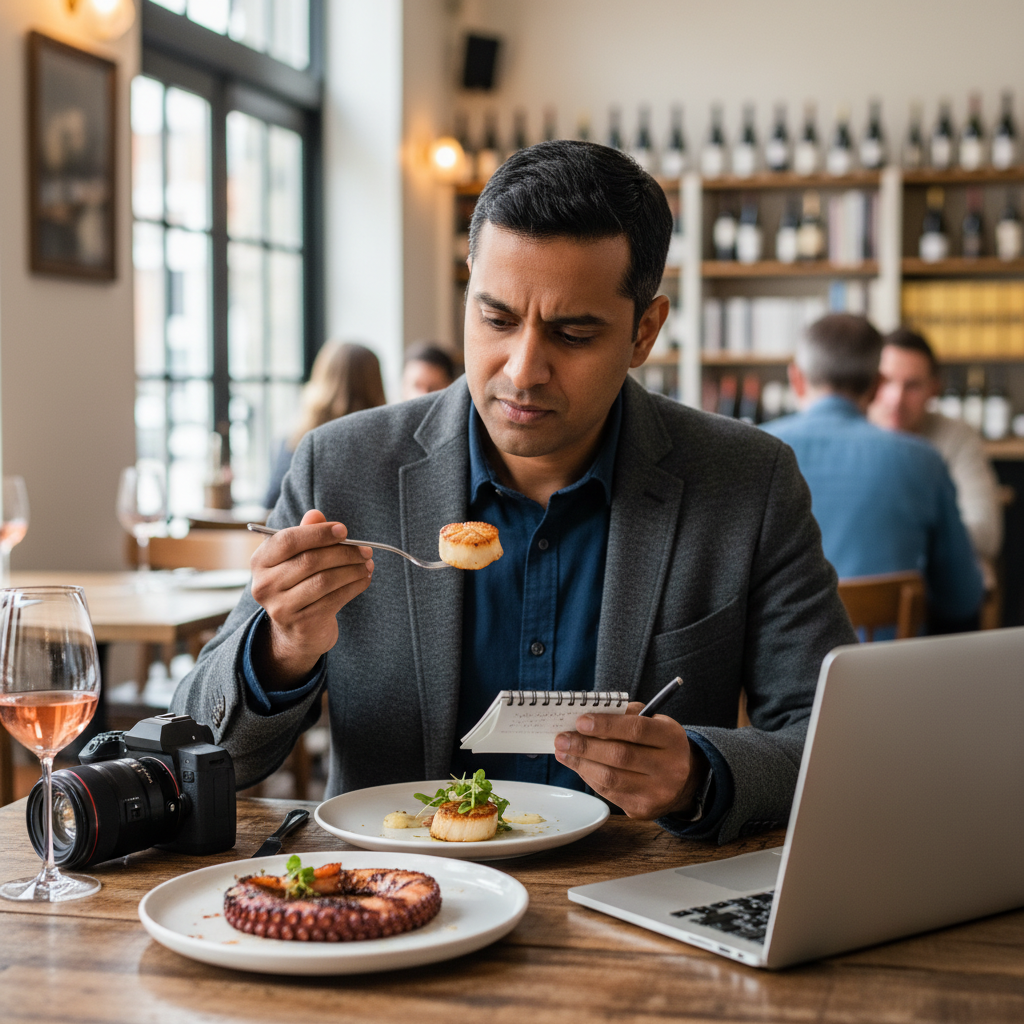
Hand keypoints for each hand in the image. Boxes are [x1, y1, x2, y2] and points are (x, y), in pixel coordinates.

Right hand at [249, 509, 373, 686]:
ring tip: (367, 564)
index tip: (344, 531)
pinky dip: (354, 587)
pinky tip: (364, 579)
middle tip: (365, 550)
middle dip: (343, 552)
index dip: (318, 533)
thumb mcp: (297, 558)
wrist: (296, 632)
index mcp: (260, 561)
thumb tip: (316, 514)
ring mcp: (281, 607)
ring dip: (352, 570)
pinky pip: (335, 599)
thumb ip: (305, 534)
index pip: (287, 540)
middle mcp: (264, 585)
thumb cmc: (299, 585)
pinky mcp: (301, 624)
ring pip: (325, 580)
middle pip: (310, 560)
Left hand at [553, 702, 707, 818]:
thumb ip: (625, 715)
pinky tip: (578, 766)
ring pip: (611, 778)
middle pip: (621, 756)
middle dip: (586, 747)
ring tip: (563, 752)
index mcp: (673, 739)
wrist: (682, 780)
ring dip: (581, 764)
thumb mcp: (653, 721)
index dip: (606, 726)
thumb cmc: (659, 743)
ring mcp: (658, 793)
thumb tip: (588, 718)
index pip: (637, 730)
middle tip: (562, 738)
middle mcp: (670, 768)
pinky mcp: (643, 810)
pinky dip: (589, 777)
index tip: (580, 721)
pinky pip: (608, 793)